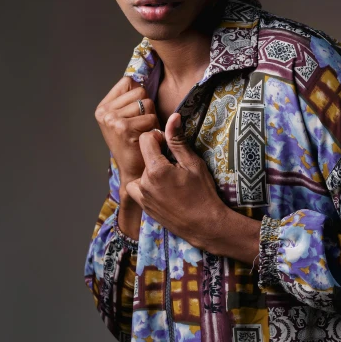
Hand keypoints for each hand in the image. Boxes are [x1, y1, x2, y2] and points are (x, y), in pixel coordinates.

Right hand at [94, 76, 160, 190]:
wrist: (134, 171)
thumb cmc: (135, 142)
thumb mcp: (126, 117)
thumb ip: (130, 98)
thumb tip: (140, 80)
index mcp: (103, 107)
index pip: (129, 81)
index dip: (139, 95)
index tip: (135, 114)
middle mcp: (104, 112)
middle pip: (140, 92)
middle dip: (147, 108)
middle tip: (141, 127)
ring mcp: (112, 119)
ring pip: (148, 104)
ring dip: (152, 119)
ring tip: (143, 132)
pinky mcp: (123, 128)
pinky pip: (151, 117)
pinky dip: (154, 129)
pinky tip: (145, 139)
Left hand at [126, 113, 232, 251]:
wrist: (205, 224)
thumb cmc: (203, 193)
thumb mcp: (193, 163)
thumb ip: (178, 140)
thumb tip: (173, 116)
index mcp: (156, 169)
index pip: (146, 139)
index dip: (158, 137)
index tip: (170, 144)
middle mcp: (144, 183)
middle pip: (143, 155)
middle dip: (156, 154)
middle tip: (174, 164)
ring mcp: (142, 197)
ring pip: (140, 171)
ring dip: (149, 169)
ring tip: (168, 176)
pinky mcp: (144, 207)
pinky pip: (136, 188)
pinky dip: (144, 184)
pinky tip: (160, 187)